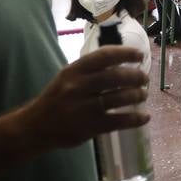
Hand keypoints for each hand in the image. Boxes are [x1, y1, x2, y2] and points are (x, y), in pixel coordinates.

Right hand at [16, 46, 149, 150]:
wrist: (35, 126)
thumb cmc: (57, 98)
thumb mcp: (67, 77)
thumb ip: (90, 69)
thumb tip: (123, 61)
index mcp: (73, 70)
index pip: (104, 56)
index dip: (125, 53)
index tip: (140, 55)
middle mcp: (78, 86)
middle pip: (115, 77)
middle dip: (135, 76)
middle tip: (144, 78)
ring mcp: (84, 108)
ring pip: (119, 98)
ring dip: (137, 95)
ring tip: (143, 95)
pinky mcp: (89, 127)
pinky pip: (118, 121)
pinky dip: (135, 119)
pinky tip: (145, 117)